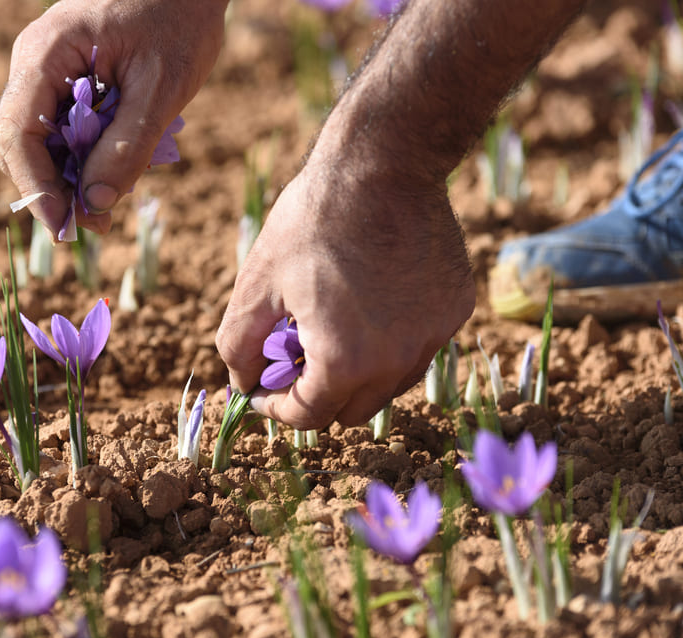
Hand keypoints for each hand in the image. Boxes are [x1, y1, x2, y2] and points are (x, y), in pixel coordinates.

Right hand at [0, 0, 226, 237]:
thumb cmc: (179, 22)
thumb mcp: (160, 89)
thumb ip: (127, 147)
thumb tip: (95, 204)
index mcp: (46, 53)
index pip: (17, 133)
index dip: (36, 188)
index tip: (65, 225)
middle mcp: (34, 63)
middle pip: (20, 144)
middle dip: (53, 189)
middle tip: (97, 223)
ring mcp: (46, 72)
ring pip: (39, 143)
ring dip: (71, 178)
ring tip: (113, 198)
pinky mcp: (64, 82)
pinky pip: (61, 131)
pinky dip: (83, 158)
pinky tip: (115, 170)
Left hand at [216, 150, 475, 428]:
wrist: (384, 164)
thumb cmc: (312, 220)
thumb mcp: (256, 284)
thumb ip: (239, 346)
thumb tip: (245, 383)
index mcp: (345, 360)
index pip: (309, 416)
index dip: (276, 409)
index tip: (261, 391)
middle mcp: (397, 360)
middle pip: (350, 410)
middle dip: (314, 394)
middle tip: (291, 359)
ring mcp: (433, 336)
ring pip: (388, 385)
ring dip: (355, 373)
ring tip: (328, 328)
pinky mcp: (455, 310)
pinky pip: (417, 347)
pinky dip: (390, 342)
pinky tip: (369, 302)